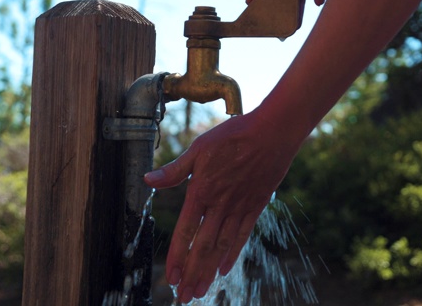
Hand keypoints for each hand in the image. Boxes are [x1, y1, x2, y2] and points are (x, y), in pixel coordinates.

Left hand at [144, 110, 300, 303]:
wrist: (272, 132)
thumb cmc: (233, 136)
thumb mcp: (199, 148)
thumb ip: (175, 170)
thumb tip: (148, 180)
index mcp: (201, 191)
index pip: (185, 232)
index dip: (177, 257)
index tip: (170, 278)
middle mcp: (219, 205)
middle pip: (203, 247)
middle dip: (192, 273)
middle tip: (184, 296)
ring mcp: (239, 208)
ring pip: (221, 246)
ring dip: (209, 271)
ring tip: (201, 291)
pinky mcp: (255, 206)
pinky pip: (242, 235)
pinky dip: (232, 254)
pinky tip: (224, 269)